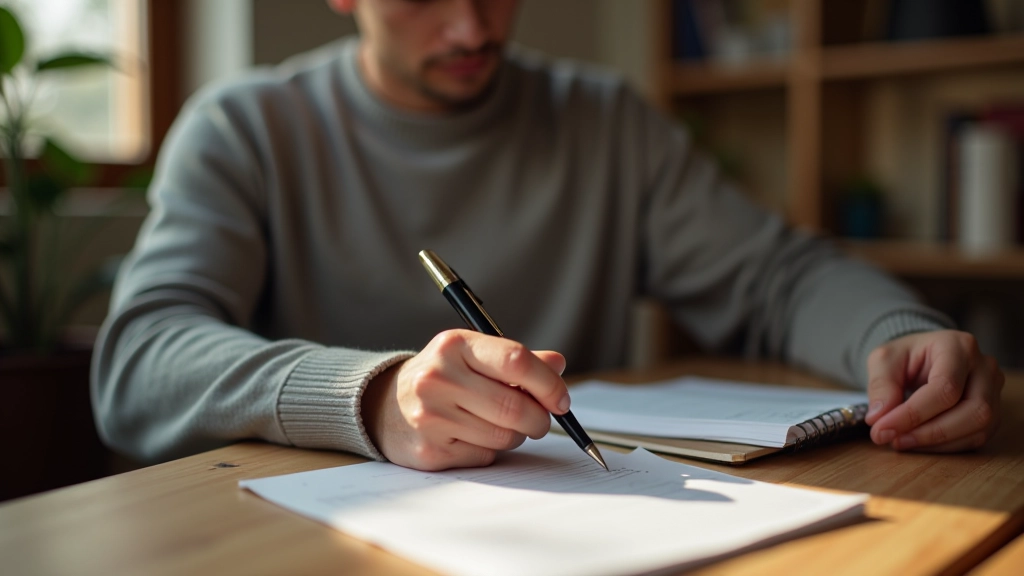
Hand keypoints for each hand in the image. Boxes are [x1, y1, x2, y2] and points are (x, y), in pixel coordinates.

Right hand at [361, 329, 568, 470]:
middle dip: (539, 418)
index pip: (515, 360)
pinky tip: (472, 437)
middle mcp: (438, 377)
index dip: (548, 383)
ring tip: (501, 425)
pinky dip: (490, 450)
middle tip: (541, 420)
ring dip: (515, 435)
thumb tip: (557, 365)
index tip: (561, 400)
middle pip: (514, 406)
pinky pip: (484, 456)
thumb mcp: (472, 356)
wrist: (383, 406)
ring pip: (504, 435)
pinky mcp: (430, 450)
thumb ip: (515, 360)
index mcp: (455, 345)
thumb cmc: (441, 377)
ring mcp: (431, 416)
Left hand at [865, 330, 1003, 451]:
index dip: (913, 414)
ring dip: (937, 443)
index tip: (882, 429)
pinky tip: (919, 443)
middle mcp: (985, 368)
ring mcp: (994, 391)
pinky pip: (976, 438)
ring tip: (902, 442)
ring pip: (979, 428)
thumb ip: (880, 386)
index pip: (945, 387)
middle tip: (894, 440)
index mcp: (958, 346)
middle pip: (973, 411)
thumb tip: (878, 419)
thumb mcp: (883, 360)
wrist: (922, 358)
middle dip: (930, 433)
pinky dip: (945, 446)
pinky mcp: (994, 413)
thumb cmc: (905, 356)